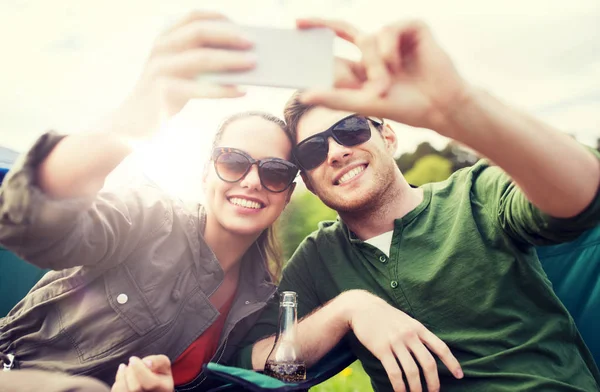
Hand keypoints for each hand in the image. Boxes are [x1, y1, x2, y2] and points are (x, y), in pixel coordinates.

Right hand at [108, 11, 255, 139]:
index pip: (193, 17)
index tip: (241, 25)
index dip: (218, 18)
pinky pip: (201, 88)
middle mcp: (161, 49)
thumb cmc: (166, 95)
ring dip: (231, 59)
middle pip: (199, 33)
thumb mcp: (180, 72)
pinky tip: (242, 91)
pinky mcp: (164, 92)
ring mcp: (160, 69)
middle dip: (229, 36)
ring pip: (202, 58)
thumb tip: (241, 56)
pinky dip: (224, 89)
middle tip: (252, 43)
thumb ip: (200, 60)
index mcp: (164, 39)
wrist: (133, 123)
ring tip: (254, 64)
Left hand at [111, 355, 173, 391]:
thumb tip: (146, 363)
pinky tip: (122, 376)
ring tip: (125, 368)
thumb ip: (158, 361)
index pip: (150, 383)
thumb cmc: (158, 374)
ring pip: (124, 391)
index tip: (133, 358)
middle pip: (135, 388)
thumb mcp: (164, 365)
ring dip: (122, 376)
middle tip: (131, 364)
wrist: (153, 387)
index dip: (139, 369)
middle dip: (130, 372)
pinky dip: (117, 383)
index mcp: (163, 389)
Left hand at [297, 18, 470, 134]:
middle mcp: (377, 51)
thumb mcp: (364, 104)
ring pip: (369, 38)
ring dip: (375, 63)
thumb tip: (303, 95)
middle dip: (323, 24)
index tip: (295, 30)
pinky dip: (389, 47)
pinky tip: (396, 63)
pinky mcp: (413, 30)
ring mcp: (395, 39)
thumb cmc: (406, 108)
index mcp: (364, 69)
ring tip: (387, 82)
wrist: (441, 107)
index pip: (336, 51)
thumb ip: (335, 98)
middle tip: (299, 24)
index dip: (317, 41)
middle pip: (345, 31)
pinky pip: (389, 29)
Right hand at [343, 291, 462, 391]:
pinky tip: (400, 391)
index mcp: (418, 328)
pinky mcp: (382, 349)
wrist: (362, 307)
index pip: (441, 347)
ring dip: (416, 388)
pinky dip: (399, 385)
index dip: (452, 363)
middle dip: (434, 382)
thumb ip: (417, 333)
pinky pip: (394, 372)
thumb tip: (430, 350)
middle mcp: (409, 335)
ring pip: (412, 371)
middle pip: (428, 363)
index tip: (459, 376)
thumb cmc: (385, 316)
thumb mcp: (406, 320)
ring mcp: (395, 342)